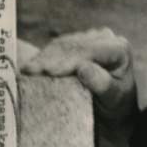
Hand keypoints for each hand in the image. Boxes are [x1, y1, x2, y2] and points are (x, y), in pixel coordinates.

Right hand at [21, 28, 136, 128]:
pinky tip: (30, 67)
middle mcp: (106, 38)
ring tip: (26, 70)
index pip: (90, 51)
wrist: (114, 108)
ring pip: (63, 44)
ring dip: (43, 57)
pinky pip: (58, 47)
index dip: (68, 60)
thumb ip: (102, 84)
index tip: (49, 71)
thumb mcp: (113, 98)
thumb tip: (84, 69)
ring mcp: (91, 38)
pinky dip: (44, 57)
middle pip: (74, 46)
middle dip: (50, 59)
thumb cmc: (116, 105)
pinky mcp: (78, 43)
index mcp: (119, 49)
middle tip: (29, 71)